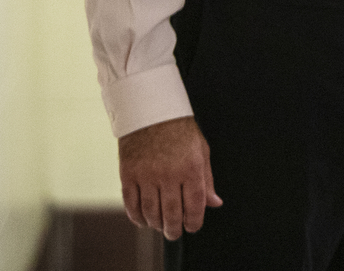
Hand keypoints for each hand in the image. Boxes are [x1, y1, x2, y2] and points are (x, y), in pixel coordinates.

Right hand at [117, 116, 221, 240]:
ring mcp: (146, 175)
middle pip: (171, 213)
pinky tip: (143, 219)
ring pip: (151, 212)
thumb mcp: (201, 151)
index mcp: (191, 168)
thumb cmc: (180, 130)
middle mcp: (169, 174)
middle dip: (174, 229)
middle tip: (175, 233)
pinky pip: (131, 204)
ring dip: (156, 224)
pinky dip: (137, 216)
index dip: (194, 222)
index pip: (194, 205)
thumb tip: (215, 203)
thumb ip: (207, 180)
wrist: (152, 111)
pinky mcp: (128, 174)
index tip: (192, 226)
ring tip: (160, 226)